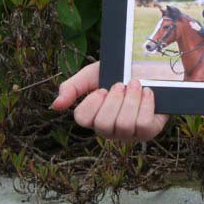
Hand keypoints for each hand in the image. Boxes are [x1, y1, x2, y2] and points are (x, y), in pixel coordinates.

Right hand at [51, 61, 168, 141]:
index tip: (102, 88)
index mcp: (93, 117)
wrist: (148, 69)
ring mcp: (128, 133)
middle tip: (121, 84)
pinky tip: (147, 92)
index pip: (82, 119)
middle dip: (114, 100)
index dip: (93, 102)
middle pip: (103, 124)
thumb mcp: (91, 75)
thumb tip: (55, 106)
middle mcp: (108, 129)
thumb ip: (71, 87)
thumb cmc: (117, 73)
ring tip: (135, 85)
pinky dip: (146, 105)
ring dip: (131, 100)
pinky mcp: (148, 132)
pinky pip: (143, 126)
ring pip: (124, 125)